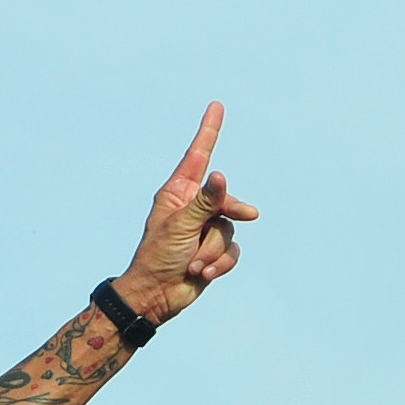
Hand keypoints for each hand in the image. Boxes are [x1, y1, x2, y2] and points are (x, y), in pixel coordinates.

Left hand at [118, 103, 257, 325]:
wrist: (156, 297)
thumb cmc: (157, 258)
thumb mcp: (180, 226)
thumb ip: (205, 201)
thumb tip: (221, 175)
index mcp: (178, 193)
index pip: (198, 156)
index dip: (208, 131)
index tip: (216, 107)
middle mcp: (193, 207)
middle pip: (226, 198)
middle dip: (231, 211)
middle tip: (248, 214)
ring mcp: (205, 229)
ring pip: (229, 228)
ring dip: (212, 250)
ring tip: (192, 262)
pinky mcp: (214, 250)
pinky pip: (232, 250)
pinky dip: (219, 263)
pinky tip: (202, 273)